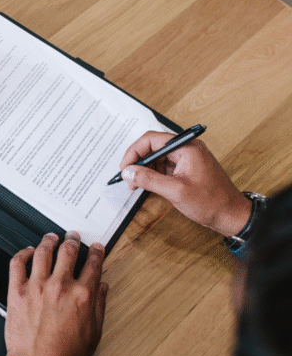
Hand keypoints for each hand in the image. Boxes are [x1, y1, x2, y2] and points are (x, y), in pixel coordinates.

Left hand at [4, 232, 107, 355]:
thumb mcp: (93, 333)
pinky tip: (28, 251)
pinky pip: (17, 263)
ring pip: (43, 252)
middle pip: (68, 252)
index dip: (96, 252)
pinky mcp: (17, 291)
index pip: (93, 264)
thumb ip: (99, 305)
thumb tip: (102, 288)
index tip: (96, 248)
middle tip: (73, 236)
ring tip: (52, 237)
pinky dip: (23, 253)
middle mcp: (60, 287)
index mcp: (82, 296)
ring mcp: (36, 287)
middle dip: (73, 240)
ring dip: (49, 240)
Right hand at [119, 130, 250, 236]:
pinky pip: (164, 167)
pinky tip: (146, 185)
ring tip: (135, 185)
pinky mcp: (186, 169)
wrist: (232, 216)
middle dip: (138, 162)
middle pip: (153, 147)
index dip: (134, 152)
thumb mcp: (175, 191)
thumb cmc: (211, 203)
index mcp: (187, 148)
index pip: (152, 140)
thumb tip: (128, 172)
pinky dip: (153, 175)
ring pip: (157, 158)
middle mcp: (187, 149)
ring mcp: (187, 159)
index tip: (124, 167)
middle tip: (127, 177)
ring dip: (144, 170)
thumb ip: (149, 179)